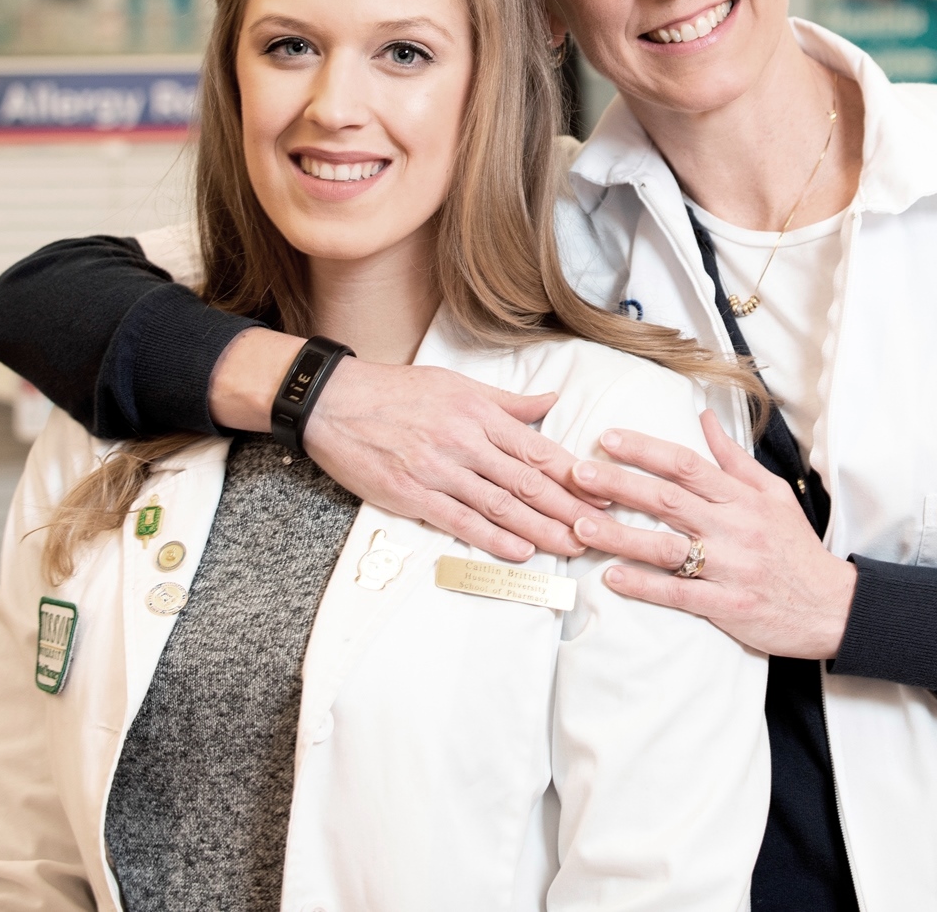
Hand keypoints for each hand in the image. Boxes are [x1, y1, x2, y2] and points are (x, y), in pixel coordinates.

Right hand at [209, 331, 592, 560]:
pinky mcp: (412, 494)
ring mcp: (438, 469)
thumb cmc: (396, 390)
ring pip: (499, 504)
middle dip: (568, 508)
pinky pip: (459, 520)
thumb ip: (506, 402)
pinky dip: (492, 538)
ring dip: (540, 529)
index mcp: (477, 412)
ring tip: (571, 546)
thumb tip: (550, 402)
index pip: (536, 448)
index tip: (603, 491)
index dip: (573, 474)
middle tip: (600, 530)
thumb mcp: (455, 384)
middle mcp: (463, 441)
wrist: (333, 402)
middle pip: (526, 480)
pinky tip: (519, 552)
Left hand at [570, 412, 856, 659]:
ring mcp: (731, 569)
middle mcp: (735, 529)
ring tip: (581, 525)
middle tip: (577, 473)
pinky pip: (680, 594)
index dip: (646, 450)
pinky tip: (612, 576)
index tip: (609, 438)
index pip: (688, 465)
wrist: (833, 606)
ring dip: (621, 536)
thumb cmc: (797, 547)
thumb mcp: (775, 494)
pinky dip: (645, 586)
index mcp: (744, 498)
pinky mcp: (728, 606)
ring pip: (668, 548)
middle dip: (620, 484)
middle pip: (669, 500)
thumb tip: (704, 417)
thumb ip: (734, 459)